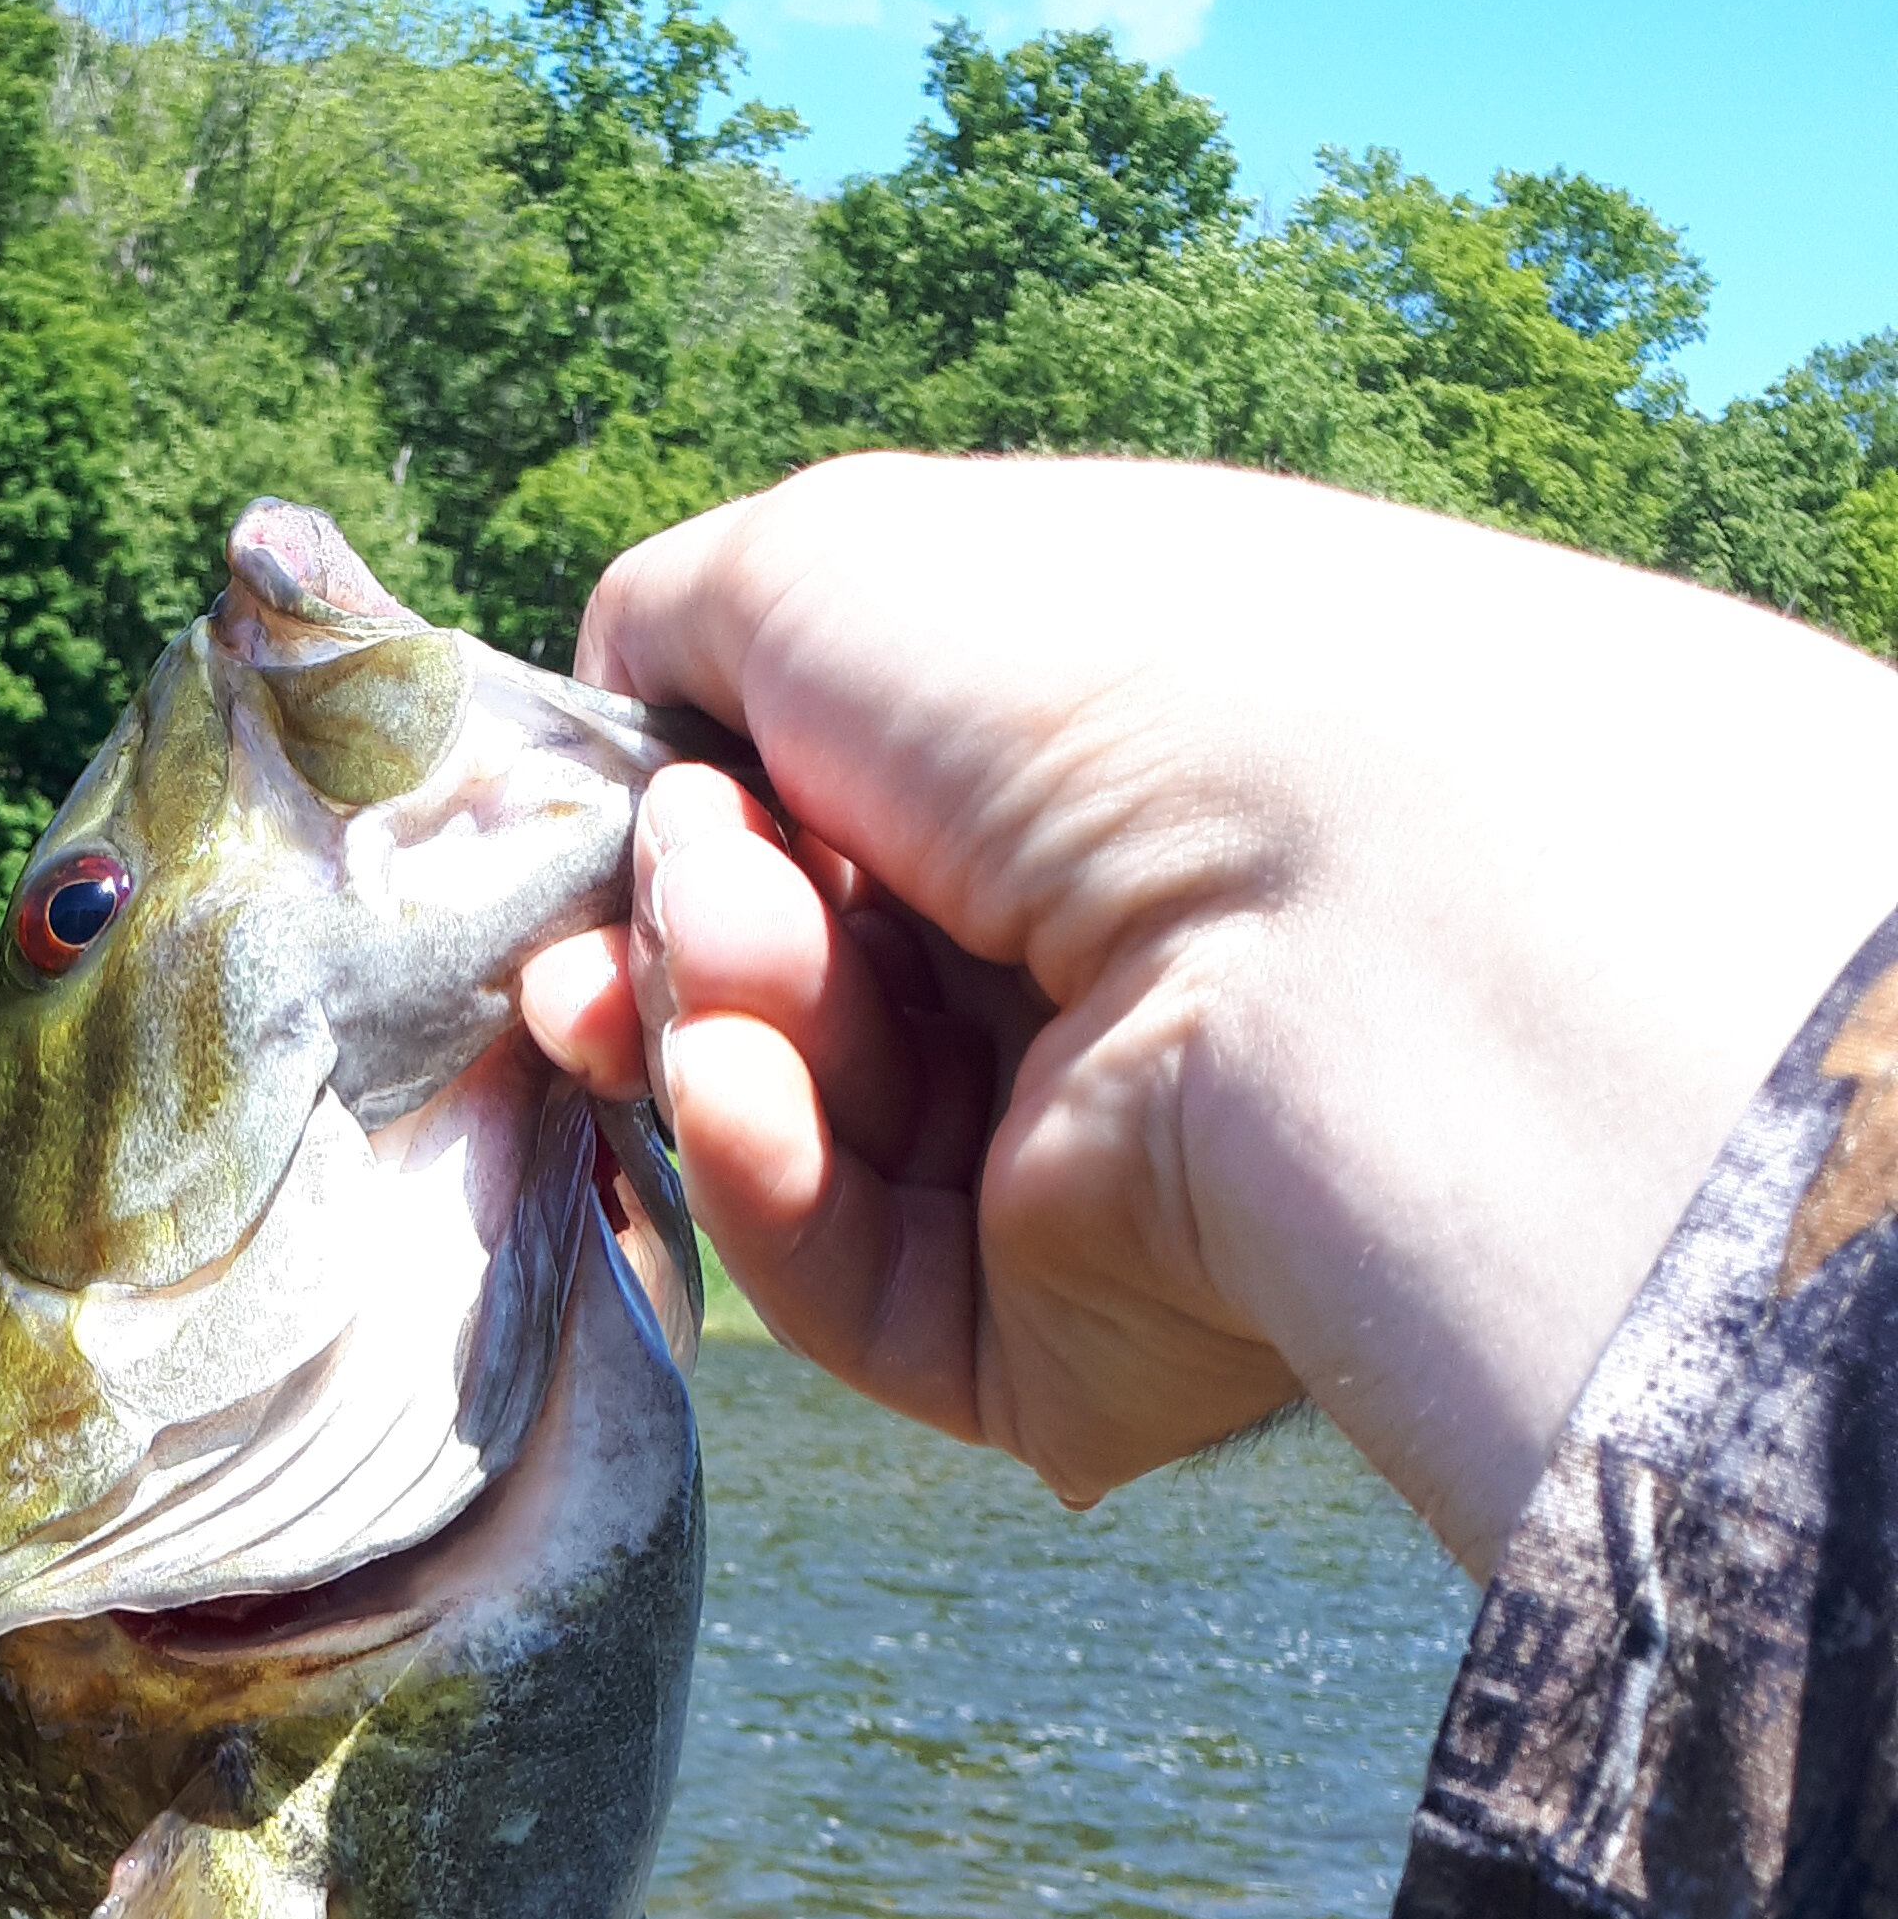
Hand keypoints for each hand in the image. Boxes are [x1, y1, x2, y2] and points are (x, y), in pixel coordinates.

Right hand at [523, 454, 1897, 1570]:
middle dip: (680, 946)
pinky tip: (743, 1094)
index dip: (677, 835)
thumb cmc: (1094, 683)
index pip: (818, 839)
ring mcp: (1076, 1176)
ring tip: (730, 969)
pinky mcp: (1059, 1351)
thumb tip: (612, 690)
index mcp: (1070, 787)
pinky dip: (768, 1188)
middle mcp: (1088, 977)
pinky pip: (851, 1296)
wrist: (1305, 912)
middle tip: (650, 913)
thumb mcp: (830, 566)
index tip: (612, 819)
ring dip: (724, 1039)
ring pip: (802, 1144)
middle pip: (789, 1001)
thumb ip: (683, 623)